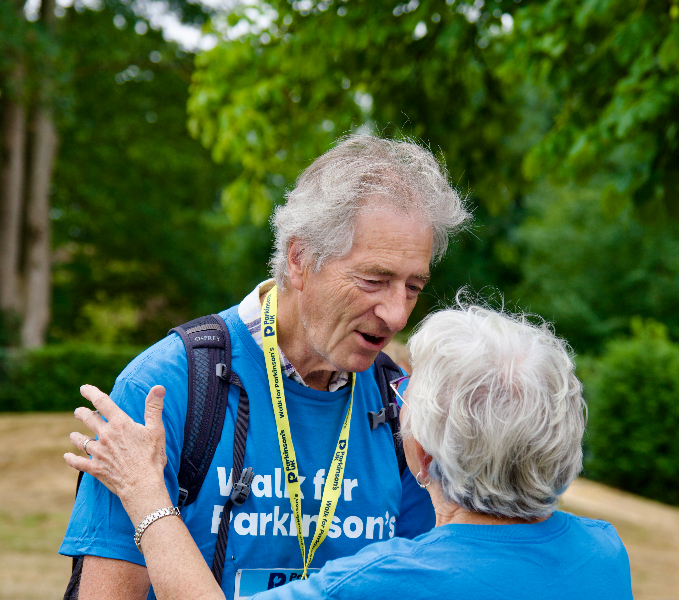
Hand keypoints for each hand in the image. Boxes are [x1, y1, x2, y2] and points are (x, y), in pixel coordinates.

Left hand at [64, 384, 167, 507]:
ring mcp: (98, 452)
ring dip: (76, 436)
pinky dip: (71, 459)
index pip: (102, 403)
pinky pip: (78, 462)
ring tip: (73, 434)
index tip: (84, 388)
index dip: (91, 393)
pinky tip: (67, 456)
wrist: (141, 484)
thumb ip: (154, 407)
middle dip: (81, 413)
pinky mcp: (95, 468)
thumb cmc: (151, 456)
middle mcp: (105, 435)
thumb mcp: (156, 429)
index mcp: (120, 424)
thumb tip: (158, 387)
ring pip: (81, 440)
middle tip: (78, 411)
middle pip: (88, 420)